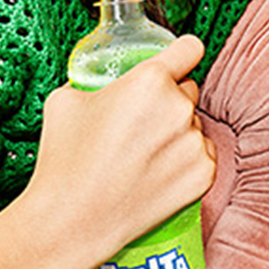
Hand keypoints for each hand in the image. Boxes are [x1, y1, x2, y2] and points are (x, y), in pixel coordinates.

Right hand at [30, 35, 216, 268]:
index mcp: (149, 80)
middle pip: (188, 89)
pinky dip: (185, 161)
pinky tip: (155, 173)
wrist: (73, 220)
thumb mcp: (65, 99)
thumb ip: (92, 82)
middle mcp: (178, 107)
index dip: (181, 54)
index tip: (177, 61)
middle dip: (169, 100)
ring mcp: (194, 143)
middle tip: (140, 122)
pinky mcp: (203, 175)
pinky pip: (201, 154)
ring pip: (193, 125)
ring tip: (141, 155)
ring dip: (176, 132)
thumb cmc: (64, 159)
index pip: (190, 48)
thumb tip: (99, 82)